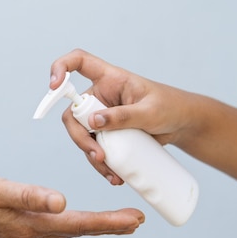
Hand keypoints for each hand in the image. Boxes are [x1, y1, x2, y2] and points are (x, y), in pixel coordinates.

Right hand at [0, 170, 144, 237]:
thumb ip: (27, 195)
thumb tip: (62, 201)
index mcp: (29, 224)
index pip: (78, 224)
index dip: (109, 222)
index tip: (135, 220)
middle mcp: (31, 232)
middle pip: (78, 230)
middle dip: (110, 226)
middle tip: (137, 221)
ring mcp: (24, 232)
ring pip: (68, 229)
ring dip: (94, 225)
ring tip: (118, 220)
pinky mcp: (18, 227)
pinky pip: (55, 226)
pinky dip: (74, 222)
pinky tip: (76, 217)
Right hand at [50, 49, 198, 185]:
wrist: (182, 125)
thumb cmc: (170, 107)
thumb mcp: (150, 112)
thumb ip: (124, 115)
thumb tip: (94, 121)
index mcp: (110, 78)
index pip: (78, 61)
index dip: (61, 68)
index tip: (54, 86)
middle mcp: (100, 95)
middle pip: (73, 112)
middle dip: (80, 137)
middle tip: (98, 156)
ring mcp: (102, 115)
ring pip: (82, 135)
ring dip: (91, 156)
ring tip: (112, 173)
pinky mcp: (108, 134)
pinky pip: (94, 148)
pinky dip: (101, 163)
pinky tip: (114, 175)